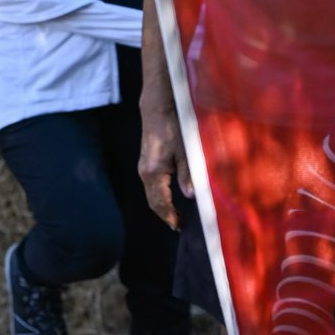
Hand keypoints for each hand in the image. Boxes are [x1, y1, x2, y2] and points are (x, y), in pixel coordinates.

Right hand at [139, 97, 191, 229]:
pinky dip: (160, 196)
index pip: (160, 203)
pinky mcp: (146, 161)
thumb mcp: (186, 150)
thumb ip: (188, 174)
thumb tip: (191, 196)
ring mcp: (143, 167)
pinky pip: (151, 186)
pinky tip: (170, 197)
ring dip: (162, 206)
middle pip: (153, 202)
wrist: (158, 107)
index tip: (180, 227)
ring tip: (176, 216)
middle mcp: (145, 172)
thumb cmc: (174, 126)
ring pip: (151, 194)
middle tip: (179, 226)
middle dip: (166, 215)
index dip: (170, 216)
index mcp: (154, 172)